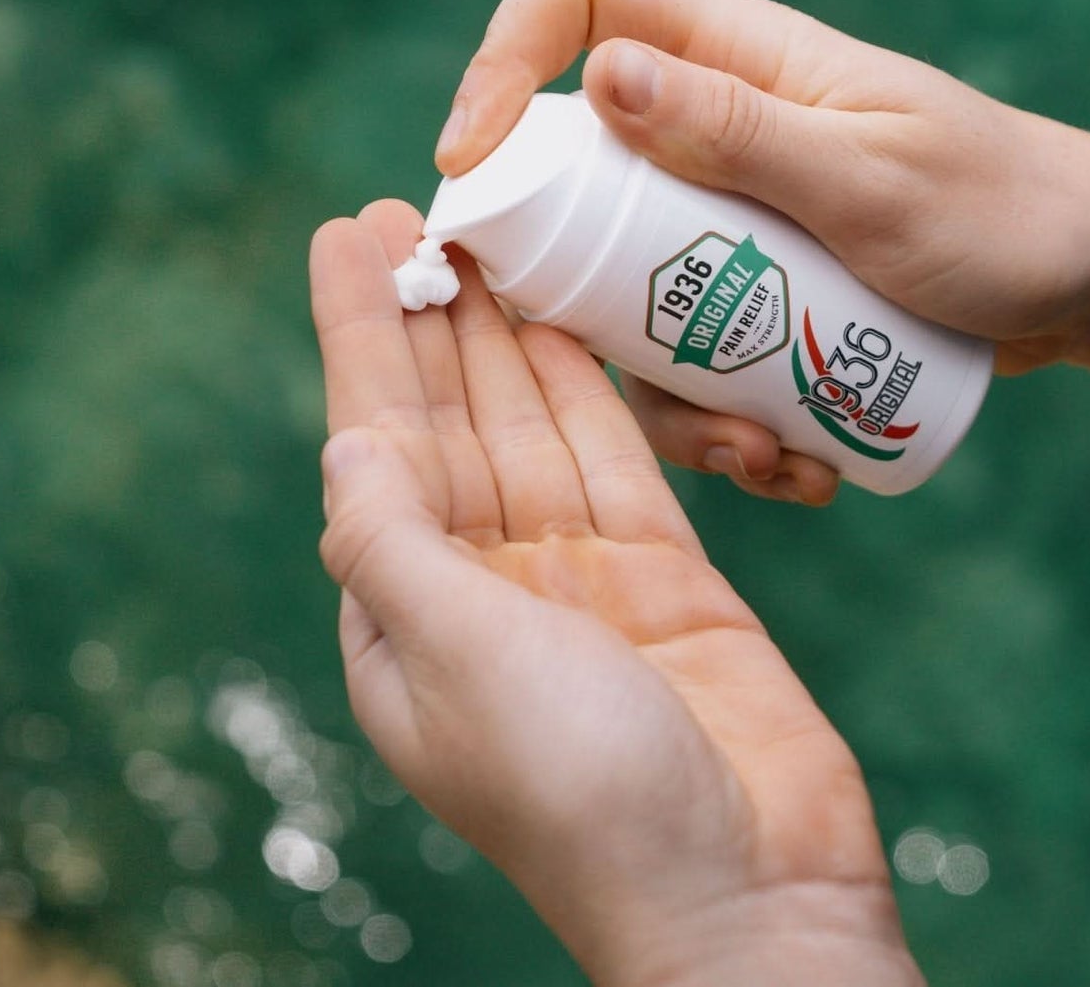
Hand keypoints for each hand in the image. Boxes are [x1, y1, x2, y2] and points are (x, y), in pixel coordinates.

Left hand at [309, 199, 922, 986]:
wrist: (746, 888)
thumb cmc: (583, 792)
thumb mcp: (458, 658)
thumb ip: (397, 540)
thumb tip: (344, 439)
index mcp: (407, 625)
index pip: (372, 448)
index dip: (357, 337)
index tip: (344, 238)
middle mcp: (484, 594)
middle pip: (448, 423)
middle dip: (428, 316)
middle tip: (415, 201)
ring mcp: (579, 582)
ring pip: (534, 426)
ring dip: (508, 332)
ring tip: (492, 227)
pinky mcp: (668, 575)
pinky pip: (618, 456)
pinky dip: (596, 386)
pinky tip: (573, 317)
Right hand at [438, 0, 1089, 502]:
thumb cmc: (1010, 214)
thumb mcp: (872, 183)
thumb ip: (742, 132)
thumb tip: (597, 76)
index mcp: (740, 55)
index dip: (503, 53)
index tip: (477, 165)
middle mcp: (716, 126)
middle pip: (573, 176)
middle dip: (575, 291)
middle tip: (628, 376)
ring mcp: (733, 214)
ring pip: (625, 288)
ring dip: (669, 393)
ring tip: (763, 458)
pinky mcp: (759, 288)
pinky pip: (692, 348)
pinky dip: (724, 419)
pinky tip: (797, 468)